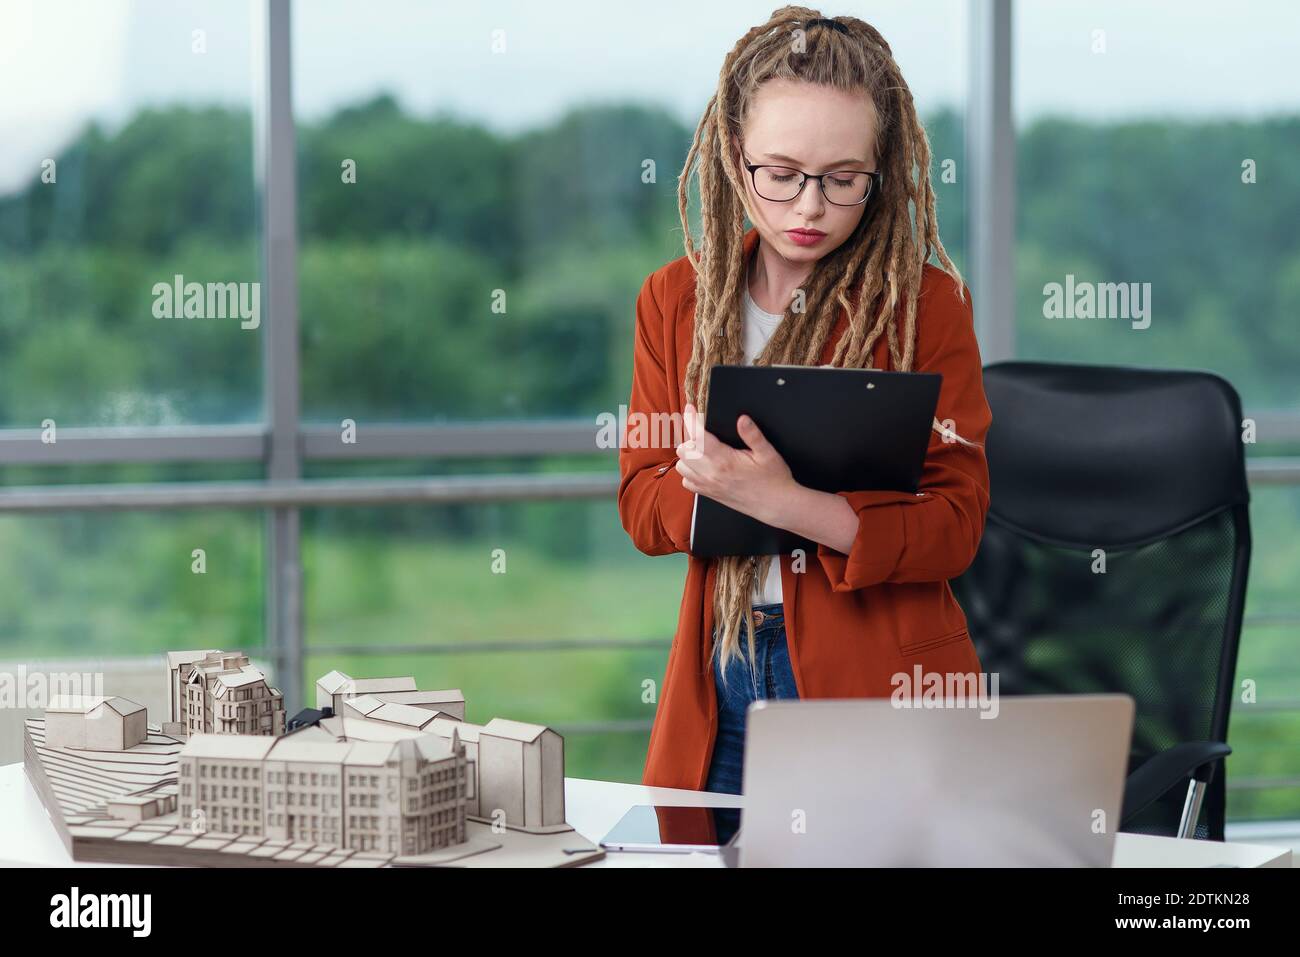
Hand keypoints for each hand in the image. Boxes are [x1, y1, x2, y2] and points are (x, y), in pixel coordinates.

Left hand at [675, 401, 795, 525]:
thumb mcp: (768, 453)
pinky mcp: (709, 494)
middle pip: (683, 450)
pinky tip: (702, 466)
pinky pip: (687, 481)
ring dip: (688, 455)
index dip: (690, 419)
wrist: (775, 505)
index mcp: (725, 461)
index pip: (698, 437)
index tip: (690, 409)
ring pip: (681, 466)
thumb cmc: (774, 479)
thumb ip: (753, 435)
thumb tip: (742, 419)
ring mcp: (708, 485)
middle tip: (702, 431)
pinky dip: (689, 472)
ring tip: (701, 448)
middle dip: (689, 437)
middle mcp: (712, 474)